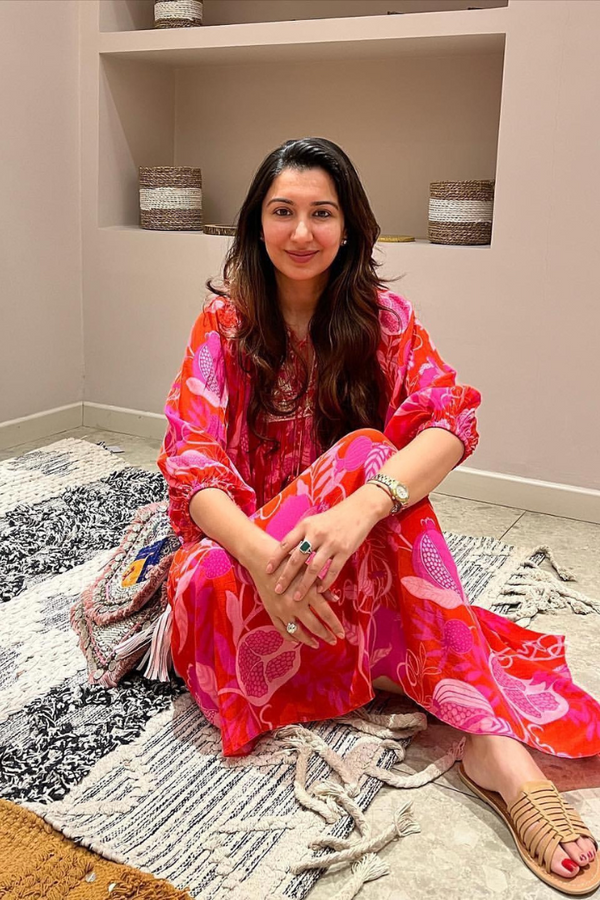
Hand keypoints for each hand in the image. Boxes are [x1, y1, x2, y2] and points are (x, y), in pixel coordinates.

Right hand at [246, 531, 345, 648]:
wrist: (262, 560)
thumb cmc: (289, 562)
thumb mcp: (309, 571)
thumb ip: (322, 587)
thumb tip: (336, 600)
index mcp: (308, 593)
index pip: (326, 614)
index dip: (335, 626)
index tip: (341, 634)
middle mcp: (295, 604)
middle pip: (314, 626)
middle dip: (325, 635)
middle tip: (333, 641)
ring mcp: (282, 610)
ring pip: (298, 632)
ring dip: (308, 640)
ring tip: (316, 644)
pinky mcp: (271, 611)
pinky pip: (282, 629)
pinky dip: (290, 637)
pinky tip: (296, 641)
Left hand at [265, 489, 384, 602]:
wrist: (360, 510)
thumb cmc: (333, 518)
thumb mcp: (314, 521)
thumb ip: (302, 535)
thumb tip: (287, 553)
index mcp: (306, 525)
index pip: (286, 543)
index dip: (275, 558)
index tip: (267, 570)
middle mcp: (316, 534)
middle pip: (297, 559)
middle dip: (286, 576)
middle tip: (277, 589)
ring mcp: (331, 543)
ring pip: (313, 568)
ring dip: (304, 585)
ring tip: (297, 597)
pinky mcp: (345, 551)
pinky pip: (332, 571)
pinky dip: (325, 583)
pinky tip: (319, 591)